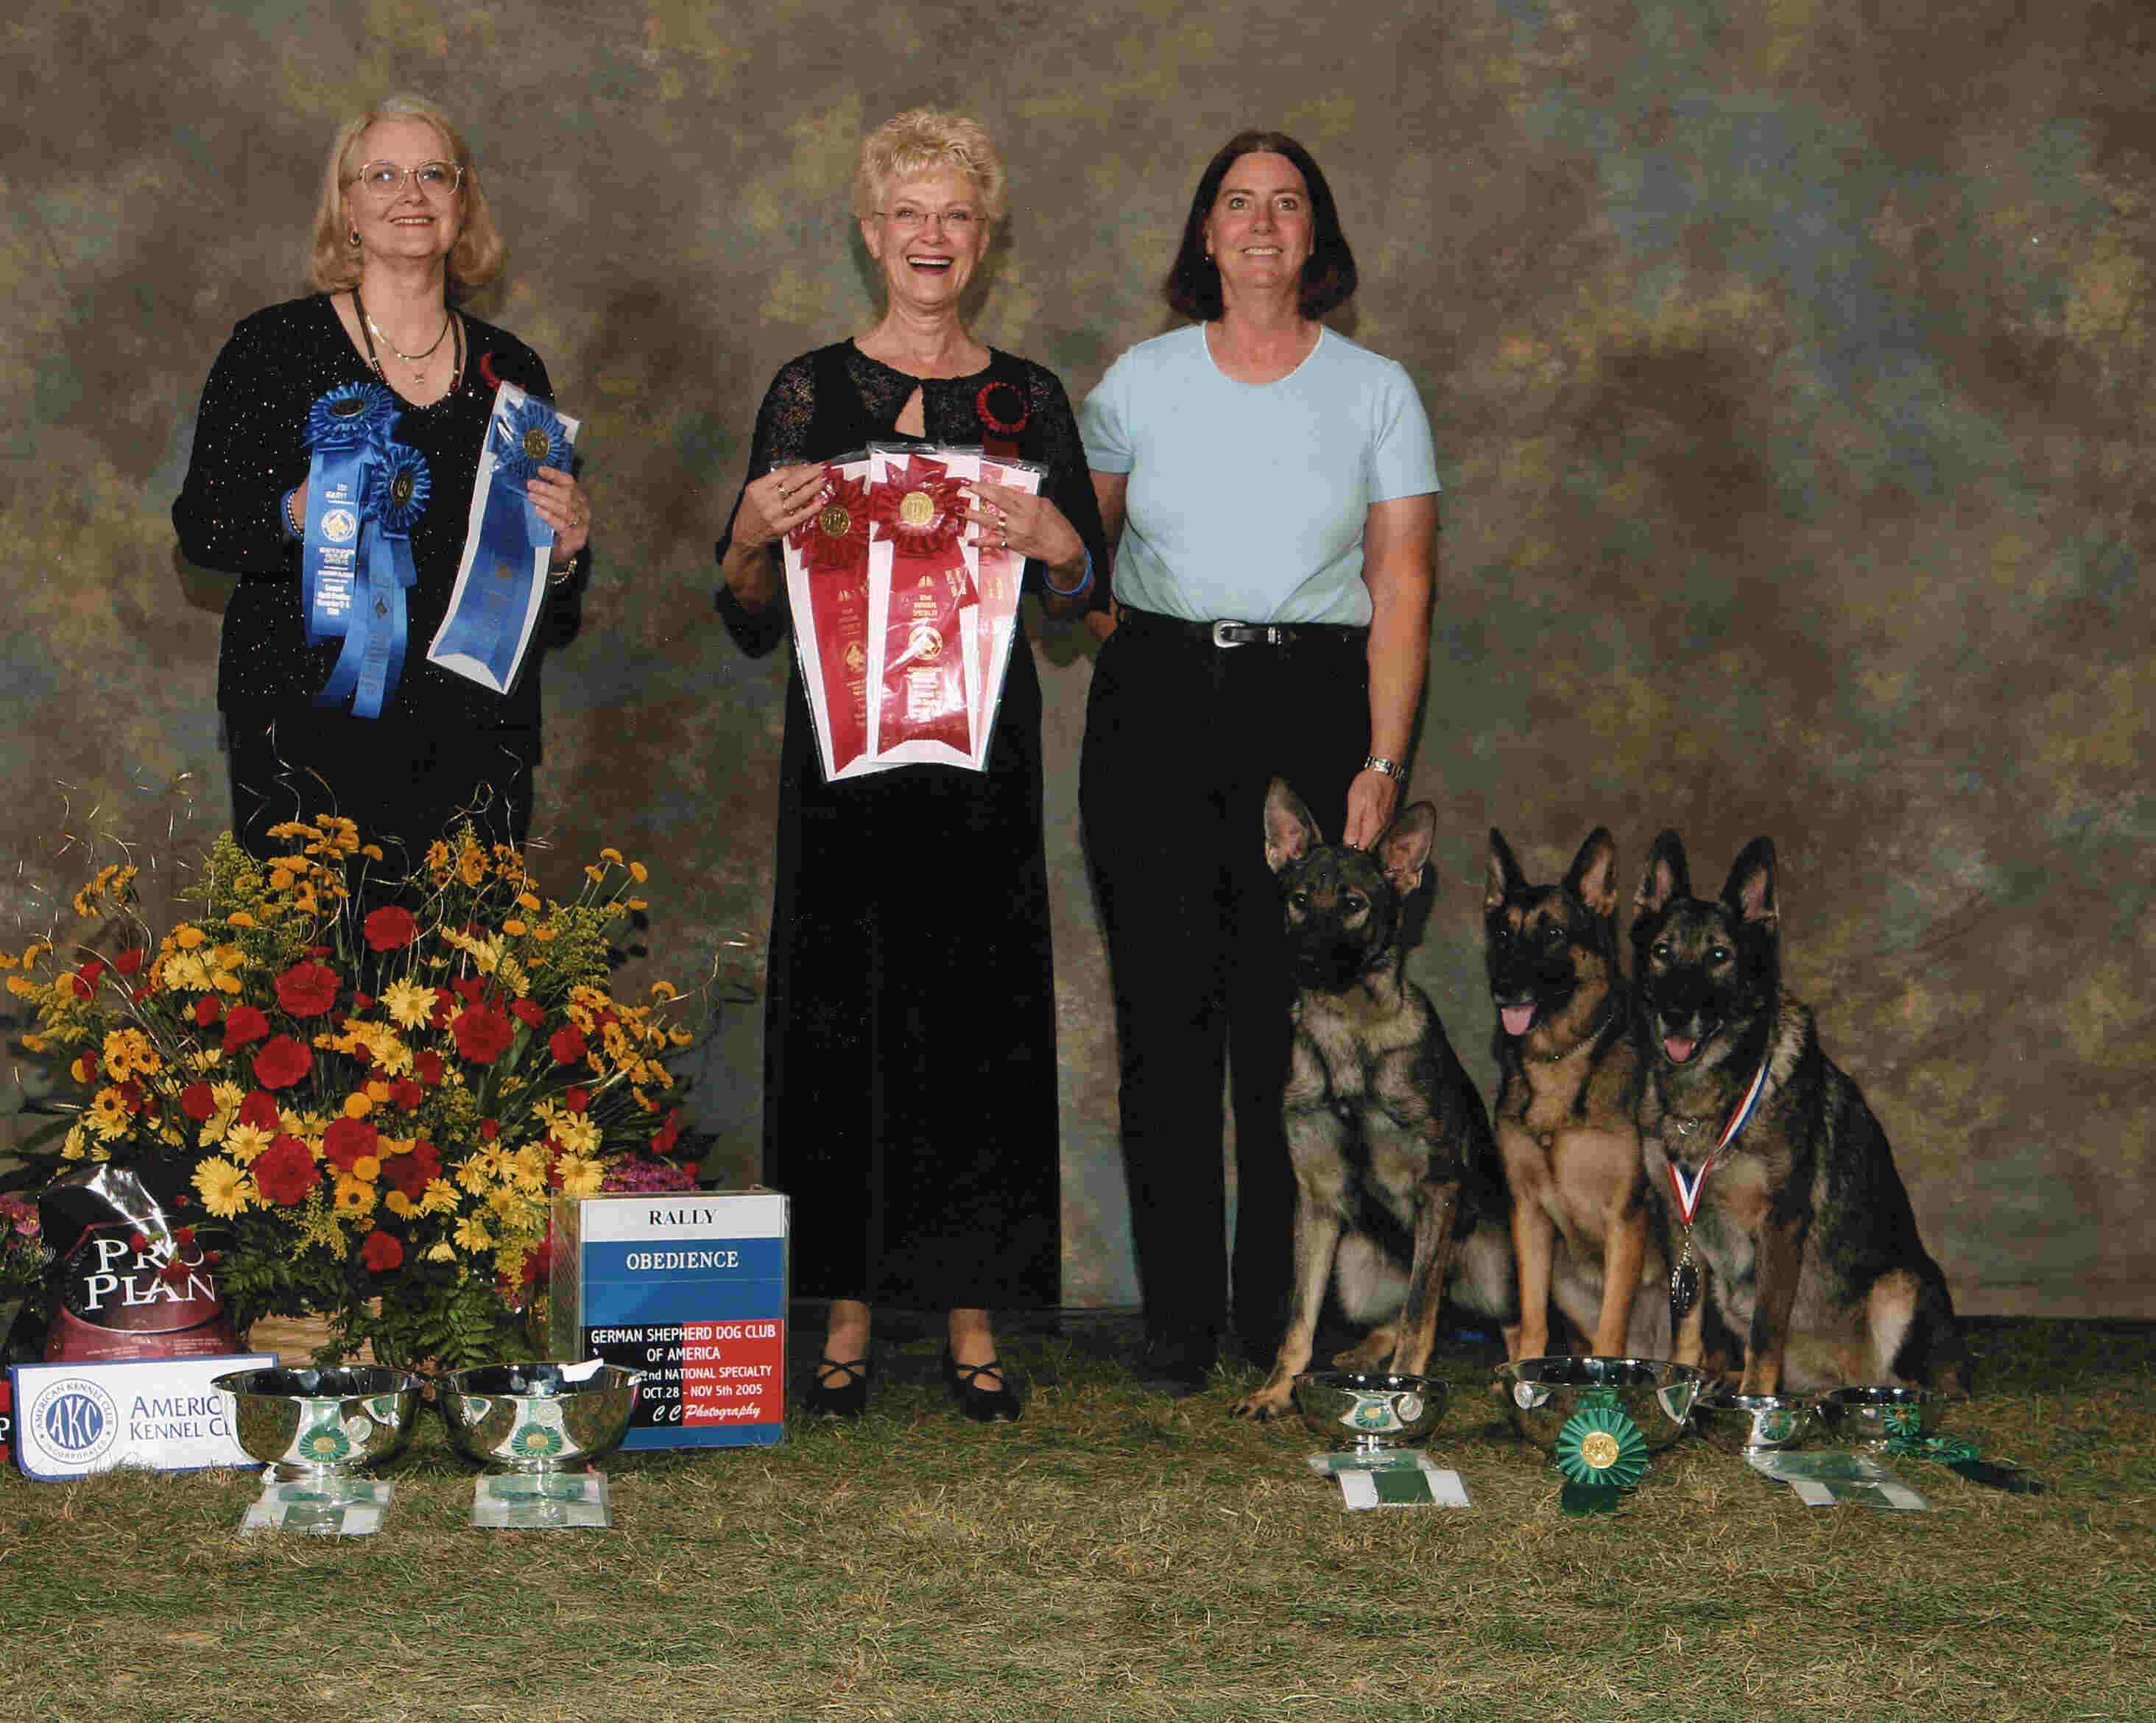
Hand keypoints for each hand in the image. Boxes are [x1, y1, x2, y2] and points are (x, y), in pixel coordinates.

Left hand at [529, 466, 592, 566]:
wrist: (562, 554)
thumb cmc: (555, 528)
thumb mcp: (553, 509)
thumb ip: (548, 497)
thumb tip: (530, 482)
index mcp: (579, 499)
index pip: (569, 482)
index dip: (555, 475)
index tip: (540, 470)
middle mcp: (583, 510)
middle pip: (567, 495)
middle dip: (547, 488)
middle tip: (530, 484)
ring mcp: (582, 525)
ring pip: (565, 509)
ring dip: (546, 501)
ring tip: (531, 496)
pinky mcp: (577, 538)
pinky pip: (562, 525)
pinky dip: (550, 517)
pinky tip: (539, 511)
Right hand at [734, 461, 830, 553]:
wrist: (744, 535)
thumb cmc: (751, 512)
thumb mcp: (754, 492)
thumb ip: (772, 482)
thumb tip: (796, 472)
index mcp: (758, 488)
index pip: (783, 473)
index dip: (799, 468)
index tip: (809, 466)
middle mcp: (766, 499)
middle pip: (793, 482)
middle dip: (811, 473)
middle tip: (823, 468)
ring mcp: (775, 513)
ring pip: (799, 497)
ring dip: (814, 487)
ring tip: (825, 480)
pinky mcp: (782, 526)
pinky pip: (800, 515)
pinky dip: (812, 508)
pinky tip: (821, 502)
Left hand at [966, 480, 1083, 574]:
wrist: (1062, 547)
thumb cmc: (1056, 525)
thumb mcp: (1044, 505)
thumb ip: (1026, 499)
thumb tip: (1010, 495)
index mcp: (1028, 502)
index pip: (1004, 490)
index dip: (988, 485)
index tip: (975, 481)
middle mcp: (1020, 514)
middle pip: (995, 500)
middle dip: (978, 492)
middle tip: (964, 487)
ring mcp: (1015, 530)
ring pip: (989, 520)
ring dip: (972, 515)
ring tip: (959, 509)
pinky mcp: (1013, 544)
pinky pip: (994, 542)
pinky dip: (981, 542)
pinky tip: (970, 540)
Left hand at [1342, 768, 1400, 848]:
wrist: (1384, 771)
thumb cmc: (1368, 785)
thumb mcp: (1355, 804)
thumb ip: (1353, 826)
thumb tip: (1350, 843)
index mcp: (1373, 826)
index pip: (1362, 847)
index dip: (1352, 844)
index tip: (1345, 837)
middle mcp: (1382, 826)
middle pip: (1368, 841)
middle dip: (1357, 838)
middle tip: (1350, 825)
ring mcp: (1387, 821)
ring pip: (1373, 834)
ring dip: (1363, 829)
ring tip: (1357, 817)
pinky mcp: (1388, 815)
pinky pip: (1377, 825)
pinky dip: (1370, 823)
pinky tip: (1365, 813)